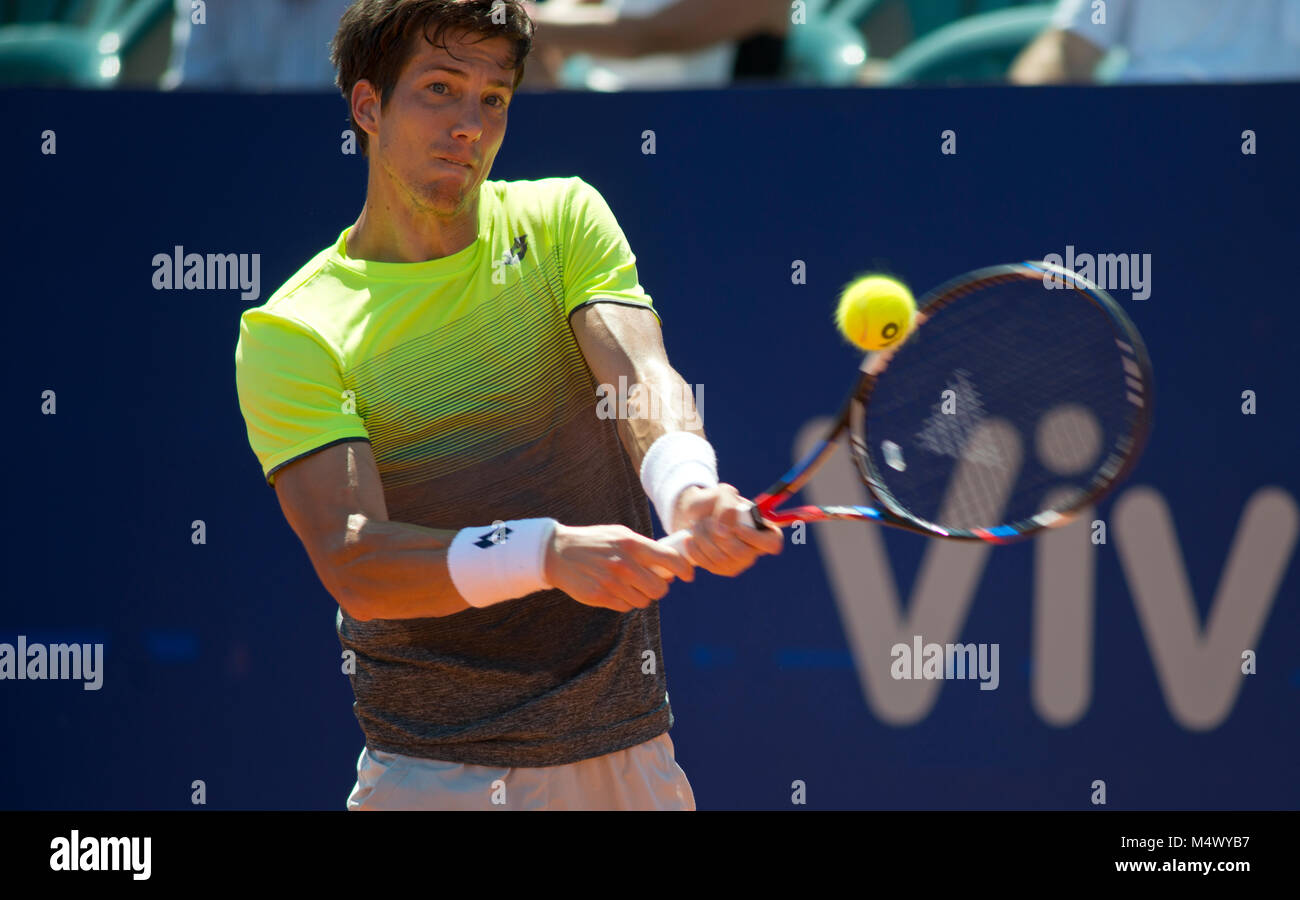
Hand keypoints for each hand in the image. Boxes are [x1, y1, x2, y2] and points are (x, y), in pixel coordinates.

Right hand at [544, 523, 694, 612]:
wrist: (557, 552)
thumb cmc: (595, 541)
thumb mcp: (620, 534)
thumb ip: (645, 547)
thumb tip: (671, 566)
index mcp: (632, 544)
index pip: (670, 560)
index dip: (684, 569)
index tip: (687, 575)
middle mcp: (624, 564)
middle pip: (659, 588)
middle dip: (659, 587)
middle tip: (652, 582)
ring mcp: (611, 582)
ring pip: (643, 601)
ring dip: (641, 596)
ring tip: (630, 585)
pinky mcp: (599, 596)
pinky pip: (625, 607)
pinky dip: (625, 602)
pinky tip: (616, 590)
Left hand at [671, 484, 783, 576]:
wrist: (694, 513)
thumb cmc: (714, 501)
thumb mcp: (722, 493)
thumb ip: (727, 504)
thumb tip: (724, 532)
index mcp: (762, 528)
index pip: (773, 543)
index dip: (756, 538)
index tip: (736, 527)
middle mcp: (754, 548)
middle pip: (742, 553)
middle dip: (718, 535)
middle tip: (705, 520)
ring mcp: (739, 562)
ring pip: (723, 560)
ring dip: (704, 540)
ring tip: (696, 526)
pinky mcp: (722, 569)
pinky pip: (711, 566)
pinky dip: (697, 551)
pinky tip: (690, 539)